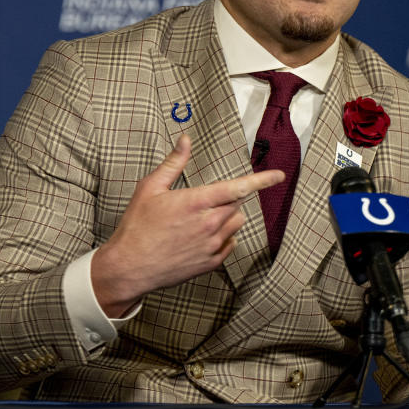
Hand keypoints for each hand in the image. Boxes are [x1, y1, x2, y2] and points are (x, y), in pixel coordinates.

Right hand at [90, 134, 282, 317]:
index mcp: (196, 203)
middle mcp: (208, 224)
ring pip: (236, 223)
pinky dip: (222, 237)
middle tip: (202, 201)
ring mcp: (211, 246)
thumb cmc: (137, 226)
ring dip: (227, 216)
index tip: (278, 175)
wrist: (129, 267)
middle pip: (237, 204)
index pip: (238, 188)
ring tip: (201, 218)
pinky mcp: (210, 263)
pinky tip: (201, 236)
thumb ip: (173, 163)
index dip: (261, 180)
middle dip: (227, 198)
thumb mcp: (150, 188)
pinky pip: (230, 244)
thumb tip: (185, 140)